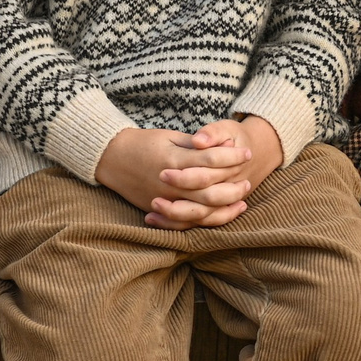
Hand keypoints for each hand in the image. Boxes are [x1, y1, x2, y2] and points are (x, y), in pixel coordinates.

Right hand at [96, 118, 281, 229]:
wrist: (112, 158)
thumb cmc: (143, 143)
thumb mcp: (170, 136)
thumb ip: (196, 144)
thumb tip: (224, 144)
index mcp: (174, 159)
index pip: (211, 160)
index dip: (232, 156)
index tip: (246, 152)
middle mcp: (170, 184)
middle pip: (210, 191)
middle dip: (233, 187)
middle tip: (248, 180)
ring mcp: (164, 200)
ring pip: (202, 212)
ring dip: (225, 208)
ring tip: (242, 200)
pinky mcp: (160, 211)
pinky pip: (187, 223)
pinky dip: (206, 221)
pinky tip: (222, 215)